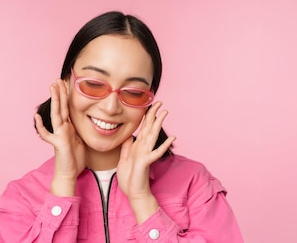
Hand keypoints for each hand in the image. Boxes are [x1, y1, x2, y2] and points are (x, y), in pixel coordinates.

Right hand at [34, 79, 84, 195]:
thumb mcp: (79, 140)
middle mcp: (62, 128)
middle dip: (60, 93)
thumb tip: (80, 123)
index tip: (65, 83)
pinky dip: (41, 126)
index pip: (67, 108)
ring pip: (56, 114)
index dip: (66, 96)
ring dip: (55, 100)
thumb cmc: (74, 159)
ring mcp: (59, 135)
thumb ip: (77, 130)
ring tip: (52, 87)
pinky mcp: (58, 143)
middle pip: (61, 107)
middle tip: (57, 79)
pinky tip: (37, 117)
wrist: (69, 173)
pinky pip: (47, 134)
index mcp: (68, 127)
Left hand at [116, 102, 174, 222]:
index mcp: (138, 147)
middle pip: (150, 128)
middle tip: (160, 102)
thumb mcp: (124, 160)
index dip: (146, 116)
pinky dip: (164, 145)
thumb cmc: (130, 179)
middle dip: (154, 115)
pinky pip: (156, 152)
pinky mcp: (146, 162)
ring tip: (165, 112)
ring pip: (153, 136)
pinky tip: (172, 137)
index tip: (150, 105)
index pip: (143, 128)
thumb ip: (127, 148)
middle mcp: (144, 148)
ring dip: (159, 124)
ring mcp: (146, 154)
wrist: (133, 193)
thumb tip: (129, 136)